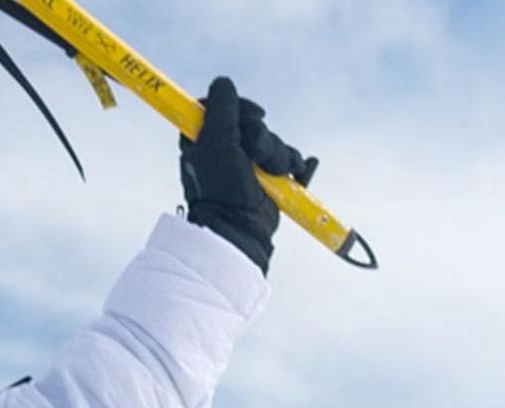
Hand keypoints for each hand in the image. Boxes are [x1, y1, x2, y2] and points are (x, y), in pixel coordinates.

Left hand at [180, 76, 313, 271]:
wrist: (240, 228)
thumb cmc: (221, 188)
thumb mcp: (217, 142)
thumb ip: (220, 109)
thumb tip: (224, 81)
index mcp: (205, 138)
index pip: (225, 105)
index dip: (242, 107)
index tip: (254, 114)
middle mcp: (227, 149)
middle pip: (254, 123)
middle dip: (262, 139)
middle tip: (255, 156)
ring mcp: (249, 165)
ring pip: (273, 142)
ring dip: (278, 157)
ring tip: (271, 175)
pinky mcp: (269, 180)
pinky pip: (289, 161)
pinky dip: (296, 166)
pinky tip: (299, 171)